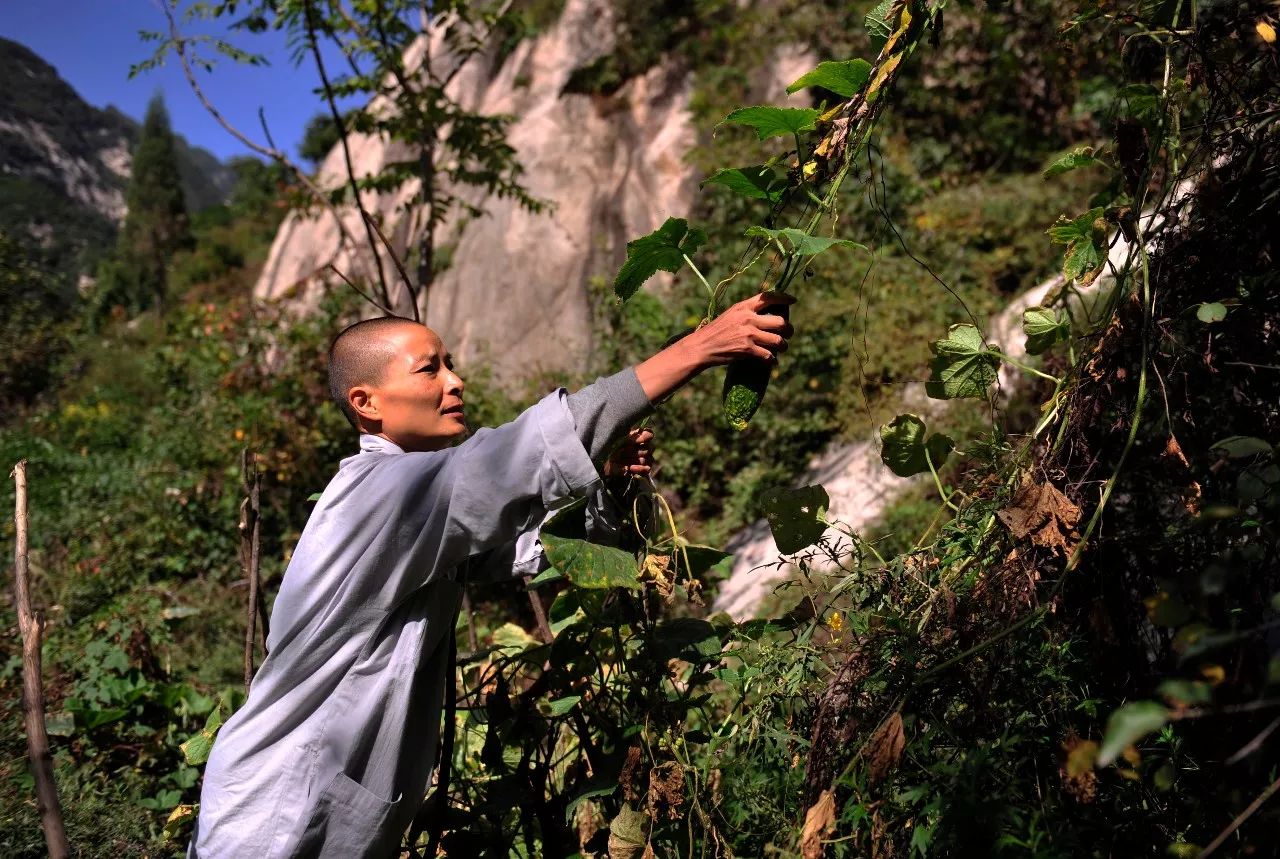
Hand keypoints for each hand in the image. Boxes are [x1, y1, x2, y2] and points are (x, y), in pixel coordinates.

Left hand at [604, 427, 654, 477]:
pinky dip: (640, 469)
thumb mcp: (618, 439)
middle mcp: (641, 447)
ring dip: (637, 459)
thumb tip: (644, 434)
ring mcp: (642, 459)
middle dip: (638, 451)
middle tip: (625, 451)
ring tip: (625, 460)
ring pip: (650, 458)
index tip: (640, 440)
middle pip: (650, 448)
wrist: (601, 463)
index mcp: (636, 437)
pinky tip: (631, 468)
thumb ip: (631, 436)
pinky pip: (648, 469)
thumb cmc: (608, 448)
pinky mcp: (640, 470)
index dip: (646, 437)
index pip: (649, 435)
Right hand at [634, 291, 795, 403]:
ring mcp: (749, 334)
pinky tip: (771, 361)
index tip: (793, 300)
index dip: (784, 298)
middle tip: (788, 334)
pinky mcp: (747, 350)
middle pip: (780, 322)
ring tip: (781, 348)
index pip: (769, 297)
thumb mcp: (731, 314)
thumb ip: (748, 312)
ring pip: (778, 340)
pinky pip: (769, 356)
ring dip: (783, 346)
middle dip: (788, 330)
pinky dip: (772, 360)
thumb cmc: (716, 331)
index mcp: (744, 306)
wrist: (702, 346)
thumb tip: (767, 314)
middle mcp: (748, 318)